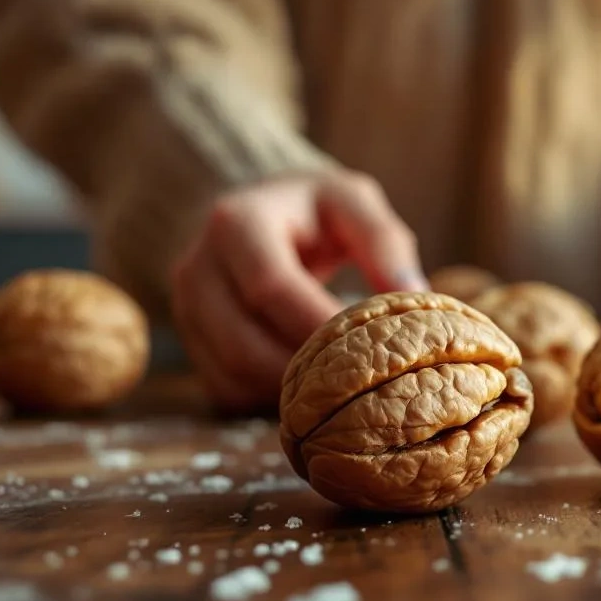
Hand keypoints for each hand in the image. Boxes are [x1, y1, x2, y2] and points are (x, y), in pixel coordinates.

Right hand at [170, 170, 425, 410]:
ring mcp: (186, 307)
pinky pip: (223, 386)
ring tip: (337, 393)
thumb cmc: (313, 210)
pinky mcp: (190, 340)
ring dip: (284, 392)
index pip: (271, 286)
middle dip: (302, 371)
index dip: (317, 325)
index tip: (367, 350)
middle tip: (355, 387)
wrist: (258, 212)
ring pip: (229, 371)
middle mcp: (197, 266)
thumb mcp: (352, 201)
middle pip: (242, 340)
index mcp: (237, 222)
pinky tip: (306, 392)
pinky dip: (265, 399)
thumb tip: (414, 293)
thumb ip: (384, 242)